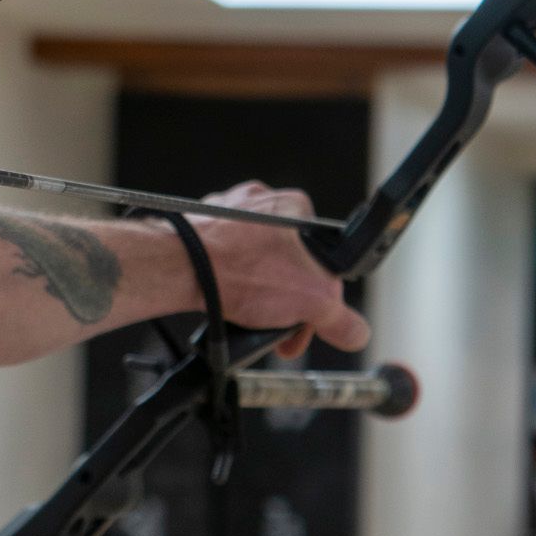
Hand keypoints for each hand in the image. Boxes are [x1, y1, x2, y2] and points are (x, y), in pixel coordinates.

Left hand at [184, 182, 369, 358]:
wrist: (179, 268)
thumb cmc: (240, 269)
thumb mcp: (313, 301)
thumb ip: (341, 320)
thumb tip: (356, 333)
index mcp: (297, 207)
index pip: (323, 260)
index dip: (319, 299)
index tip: (308, 323)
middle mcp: (261, 202)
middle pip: (289, 264)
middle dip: (287, 303)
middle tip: (280, 332)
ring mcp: (227, 213)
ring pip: (256, 263)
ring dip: (258, 296)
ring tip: (250, 318)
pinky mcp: (200, 228)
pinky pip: (225, 261)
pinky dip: (229, 283)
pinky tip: (226, 302)